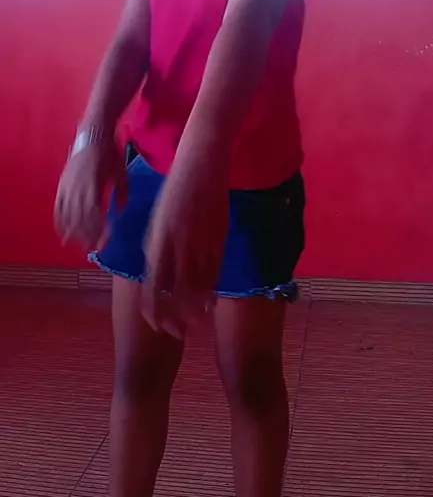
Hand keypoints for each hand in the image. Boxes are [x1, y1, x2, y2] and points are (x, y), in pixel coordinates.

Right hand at [54, 137, 126, 249]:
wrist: (92, 134)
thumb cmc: (110, 153)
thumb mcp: (121, 173)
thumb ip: (121, 193)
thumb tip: (120, 212)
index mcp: (95, 186)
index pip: (95, 216)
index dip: (99, 231)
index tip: (105, 242)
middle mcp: (78, 189)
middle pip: (81, 219)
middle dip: (87, 236)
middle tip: (93, 249)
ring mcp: (68, 187)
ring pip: (68, 216)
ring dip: (73, 232)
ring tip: (78, 246)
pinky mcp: (61, 185)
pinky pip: (58, 207)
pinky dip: (60, 221)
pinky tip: (63, 232)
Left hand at [142, 146, 229, 338]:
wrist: (200, 164)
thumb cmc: (175, 191)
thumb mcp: (158, 220)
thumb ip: (158, 248)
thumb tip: (157, 274)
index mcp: (156, 241)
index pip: (150, 289)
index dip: (153, 312)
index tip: (157, 325)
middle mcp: (176, 245)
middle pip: (173, 295)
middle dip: (175, 318)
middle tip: (178, 333)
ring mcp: (199, 242)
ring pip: (197, 287)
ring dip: (195, 309)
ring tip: (195, 323)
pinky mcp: (218, 237)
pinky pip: (215, 272)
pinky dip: (211, 291)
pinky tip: (211, 302)